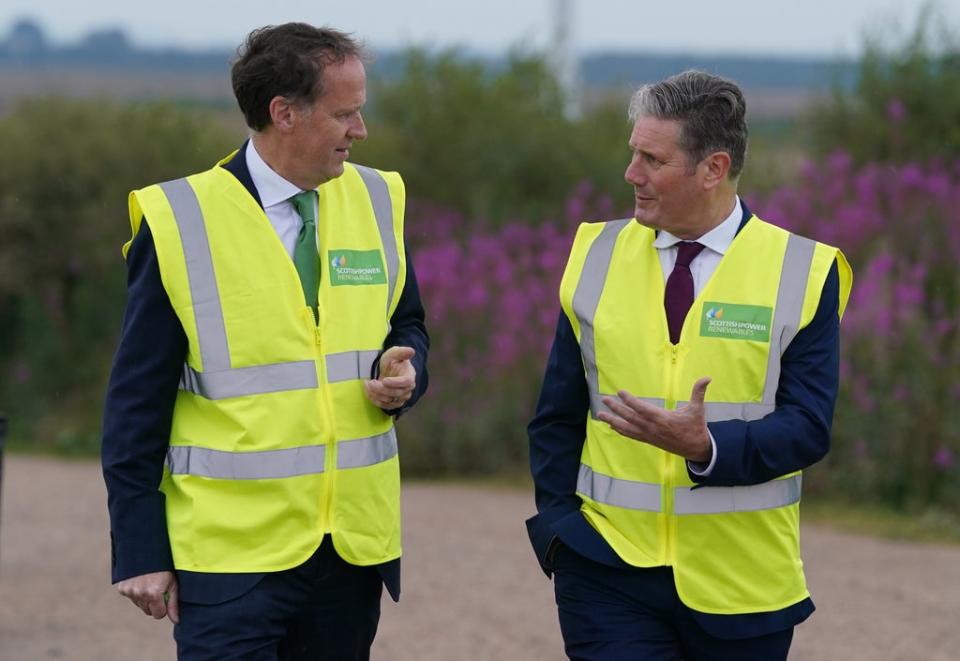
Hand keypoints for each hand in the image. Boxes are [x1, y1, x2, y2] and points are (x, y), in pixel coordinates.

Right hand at [117, 570, 178, 623]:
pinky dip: (136, 592)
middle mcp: (140, 594)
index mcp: (154, 594)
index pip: (158, 615)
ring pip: (140, 605)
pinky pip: (132, 598)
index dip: (163, 607)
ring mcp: (130, 592)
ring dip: (145, 598)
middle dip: (154, 604)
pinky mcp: (122, 588)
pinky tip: (141, 581)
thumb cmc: (164, 567)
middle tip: (158, 588)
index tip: (165, 597)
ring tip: (150, 583)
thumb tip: (176, 621)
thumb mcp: (173, 583)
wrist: (146, 551)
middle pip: (148, 611)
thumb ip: (173, 603)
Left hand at [364, 346, 416, 409]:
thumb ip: (402, 352)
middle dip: (381, 389)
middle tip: (371, 382)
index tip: (384, 380)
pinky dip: (374, 399)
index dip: (395, 383)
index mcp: (410, 376)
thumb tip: (411, 351)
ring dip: (375, 393)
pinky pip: (383, 405)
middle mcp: (407, 389)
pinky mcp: (393, 404)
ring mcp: (401, 398)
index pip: (406, 382)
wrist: (390, 371)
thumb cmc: (393, 362)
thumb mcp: (394, 353)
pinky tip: (368, 391)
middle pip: (396, 393)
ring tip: (367, 384)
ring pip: (388, 400)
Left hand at [597, 377, 711, 462]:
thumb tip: (708, 377)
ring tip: (600, 415)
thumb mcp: (698, 409)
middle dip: (616, 408)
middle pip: (630, 417)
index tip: (620, 392)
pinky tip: (612, 425)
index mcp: (663, 419)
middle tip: (604, 400)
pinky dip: (620, 430)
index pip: (642, 408)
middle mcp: (653, 428)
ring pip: (628, 428)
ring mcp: (649, 436)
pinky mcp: (649, 441)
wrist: (697, 449)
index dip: (630, 400)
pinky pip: (631, 435)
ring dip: (613, 420)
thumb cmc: (696, 427)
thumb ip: (699, 392)